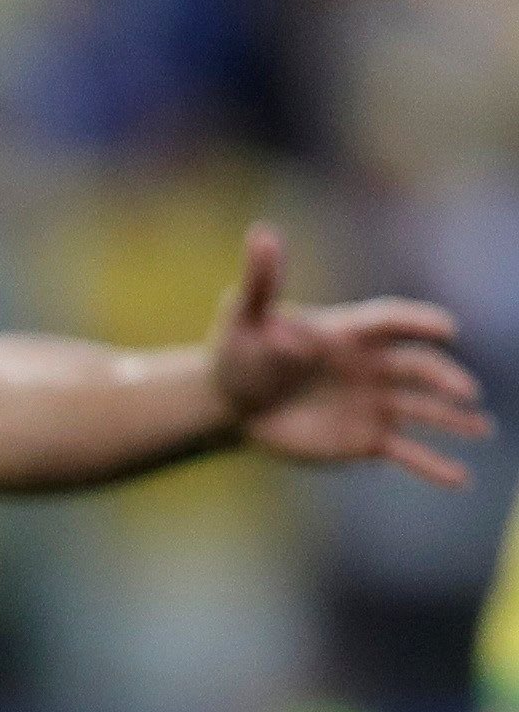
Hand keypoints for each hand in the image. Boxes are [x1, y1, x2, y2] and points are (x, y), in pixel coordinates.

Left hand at [213, 224, 489, 485]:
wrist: (230, 403)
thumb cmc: (238, 352)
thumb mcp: (244, 316)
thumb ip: (262, 280)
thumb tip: (263, 233)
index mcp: (350, 332)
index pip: (391, 322)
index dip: (418, 323)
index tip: (445, 328)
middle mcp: (372, 365)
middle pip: (416, 369)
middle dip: (443, 379)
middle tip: (465, 392)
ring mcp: (374, 403)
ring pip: (422, 410)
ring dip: (453, 420)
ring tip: (481, 429)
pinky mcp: (366, 438)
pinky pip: (407, 452)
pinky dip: (433, 465)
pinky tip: (461, 478)